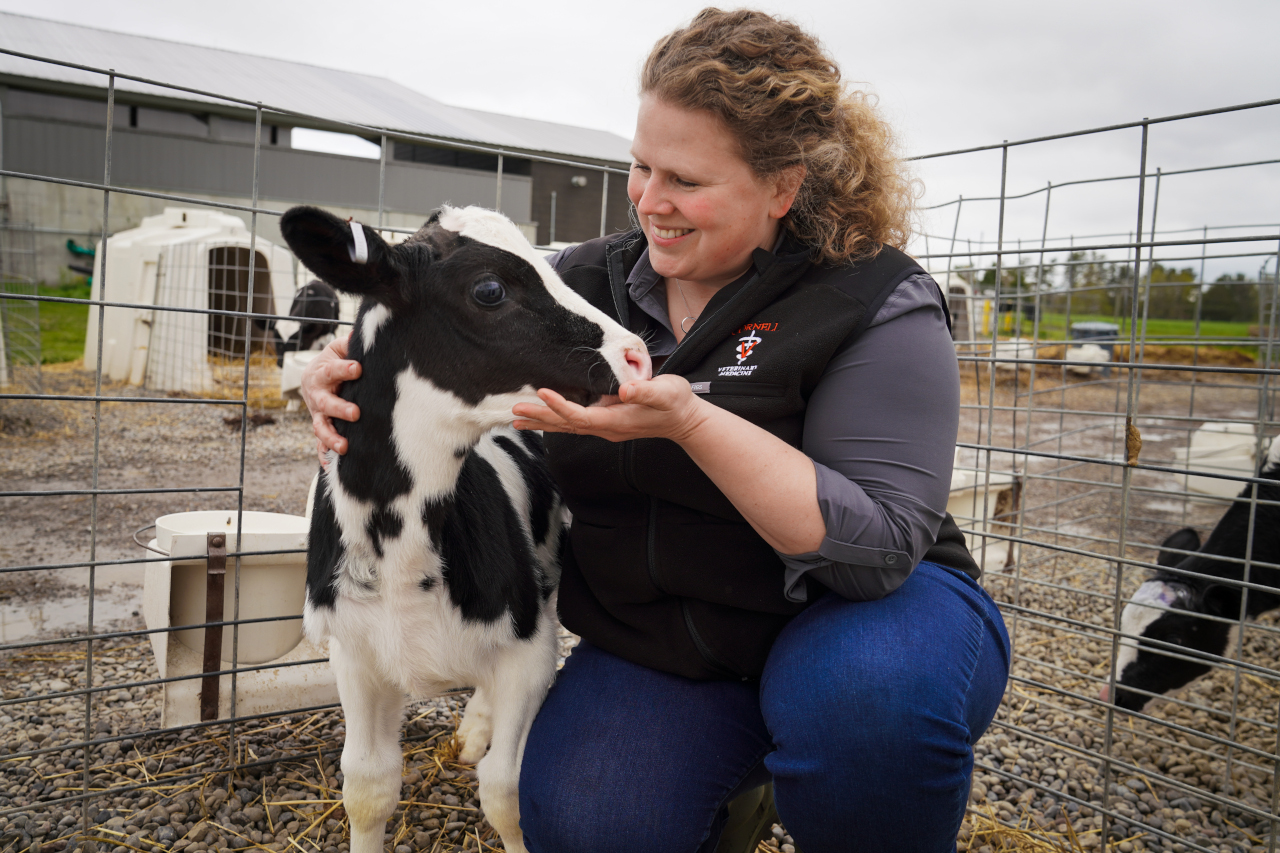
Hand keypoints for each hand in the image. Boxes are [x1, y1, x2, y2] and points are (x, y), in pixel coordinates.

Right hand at [301, 334, 360, 461]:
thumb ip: (350, 343)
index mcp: (321, 372)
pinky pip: (320, 444)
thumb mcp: (340, 348)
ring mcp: (318, 414)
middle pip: (326, 403)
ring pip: (321, 427)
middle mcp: (317, 395)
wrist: (315, 376)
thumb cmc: (334, 360)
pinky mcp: (322, 427)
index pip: (332, 370)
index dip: (344, 369)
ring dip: (331, 438)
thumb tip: (366, 333)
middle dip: (340, 408)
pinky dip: (323, 455)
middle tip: (356, 413)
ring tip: (344, 446)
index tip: (358, 368)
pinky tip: (330, 466)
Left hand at [511, 375, 708, 443]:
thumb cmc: (676, 403)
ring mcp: (605, 427)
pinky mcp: (606, 422)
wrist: (685, 420)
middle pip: (567, 425)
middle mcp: (606, 427)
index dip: (560, 406)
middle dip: (541, 418)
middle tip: (515, 412)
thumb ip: (645, 392)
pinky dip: (556, 421)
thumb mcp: (665, 393)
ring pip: (567, 427)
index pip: (580, 416)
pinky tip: (544, 419)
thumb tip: (624, 391)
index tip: (542, 393)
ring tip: (518, 421)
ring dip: (543, 423)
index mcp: (615, 420)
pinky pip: (575, 424)